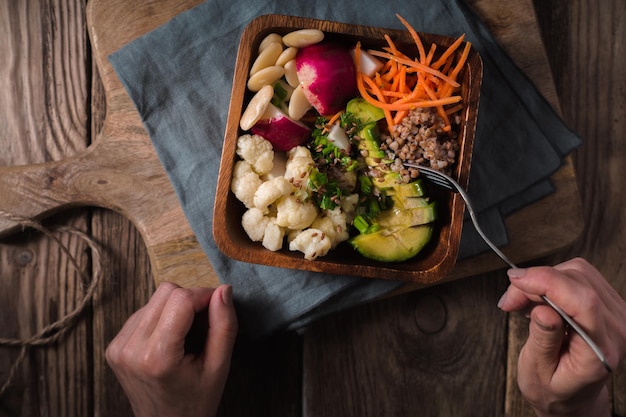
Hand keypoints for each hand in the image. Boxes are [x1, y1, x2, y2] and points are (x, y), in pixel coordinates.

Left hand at [105, 283, 237, 416]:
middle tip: (204, 322)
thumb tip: (223, 290)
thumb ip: (224, 325)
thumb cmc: (196, 402)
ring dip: (175, 308)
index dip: (204, 295)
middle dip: (190, 300)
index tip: (217, 307)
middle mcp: (131, 348)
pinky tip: (170, 339)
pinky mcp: (114, 346)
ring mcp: (118, 347)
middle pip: (166, 292)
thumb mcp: (219, 367)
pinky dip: (161, 318)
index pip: (181, 299)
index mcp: (157, 356)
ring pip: (154, 299)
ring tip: (186, 335)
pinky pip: (142, 312)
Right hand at [498, 258, 625, 416]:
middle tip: (510, 301)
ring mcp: (617, 314)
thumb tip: (543, 309)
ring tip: (523, 302)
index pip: (583, 302)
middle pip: (576, 281)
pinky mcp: (609, 303)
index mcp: (599, 353)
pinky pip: (579, 275)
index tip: (516, 281)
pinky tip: (540, 299)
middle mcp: (616, 330)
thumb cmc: (553, 388)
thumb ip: (543, 341)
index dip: (547, 282)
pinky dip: (552, 280)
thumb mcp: (537, 372)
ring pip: (577, 272)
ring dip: (542, 280)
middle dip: (535, 282)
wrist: (572, 395)